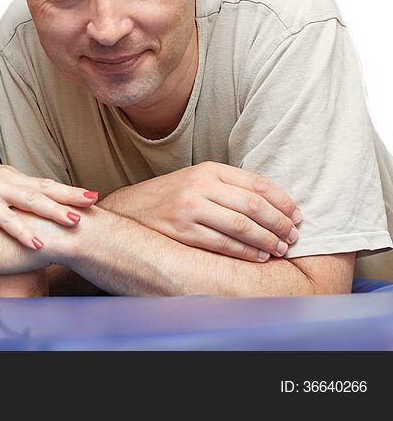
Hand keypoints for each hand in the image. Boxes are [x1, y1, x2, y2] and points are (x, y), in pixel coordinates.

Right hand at [0, 157, 95, 250]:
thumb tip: (8, 202)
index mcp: (5, 175)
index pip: (41, 182)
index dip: (64, 188)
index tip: (86, 194)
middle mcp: (4, 179)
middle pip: (44, 187)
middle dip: (70, 194)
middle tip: (94, 198)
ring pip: (31, 200)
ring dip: (54, 211)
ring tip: (76, 221)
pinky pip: (6, 219)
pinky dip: (23, 230)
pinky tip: (38, 241)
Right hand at [103, 161, 300, 260]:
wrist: (129, 210)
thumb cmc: (170, 198)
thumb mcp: (197, 181)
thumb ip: (229, 187)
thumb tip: (274, 206)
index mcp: (208, 169)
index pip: (257, 183)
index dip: (283, 201)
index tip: (297, 215)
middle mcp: (200, 186)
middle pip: (253, 206)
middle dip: (280, 224)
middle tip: (294, 237)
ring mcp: (190, 208)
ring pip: (242, 226)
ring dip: (268, 241)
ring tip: (281, 249)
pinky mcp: (182, 231)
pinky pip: (224, 244)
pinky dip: (247, 252)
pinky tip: (259, 257)